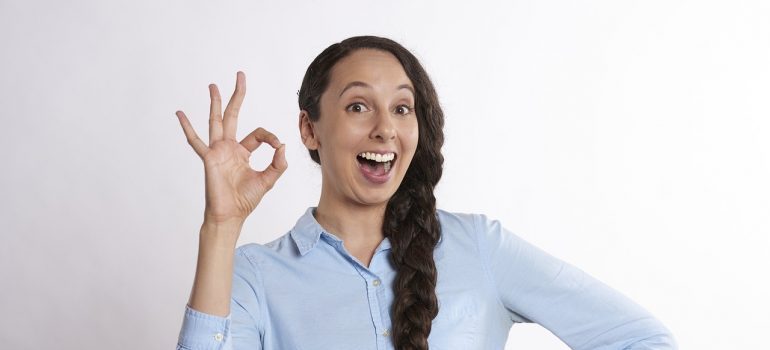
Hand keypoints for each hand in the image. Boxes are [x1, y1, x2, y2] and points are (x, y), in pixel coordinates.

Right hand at [175, 71, 287, 225]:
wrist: (231, 214)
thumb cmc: (246, 200)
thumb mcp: (268, 180)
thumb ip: (278, 164)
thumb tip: (283, 146)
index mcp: (243, 152)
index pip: (258, 134)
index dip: (270, 137)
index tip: (277, 145)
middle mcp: (229, 148)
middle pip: (233, 115)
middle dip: (237, 96)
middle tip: (240, 76)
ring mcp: (217, 151)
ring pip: (216, 121)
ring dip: (215, 103)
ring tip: (213, 85)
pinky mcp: (208, 158)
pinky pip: (195, 141)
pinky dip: (188, 127)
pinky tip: (180, 113)